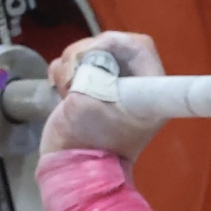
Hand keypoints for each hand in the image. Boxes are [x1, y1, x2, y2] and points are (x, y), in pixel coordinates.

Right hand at [42, 32, 170, 165]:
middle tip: (72, 76)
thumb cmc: (88, 141)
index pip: (140, 47)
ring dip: (70, 63)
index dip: (114, 43)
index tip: (94, 57)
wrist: (71, 167)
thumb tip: (88, 58)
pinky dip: (62, 71)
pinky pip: (75, 65)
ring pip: (89, 52)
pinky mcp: (91, 88)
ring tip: (66, 90)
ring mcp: (112, 86)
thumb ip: (92, 72)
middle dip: (84, 53)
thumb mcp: (91, 102)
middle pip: (110, 45)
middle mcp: (135, 86)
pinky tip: (61, 91)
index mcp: (149, 92)